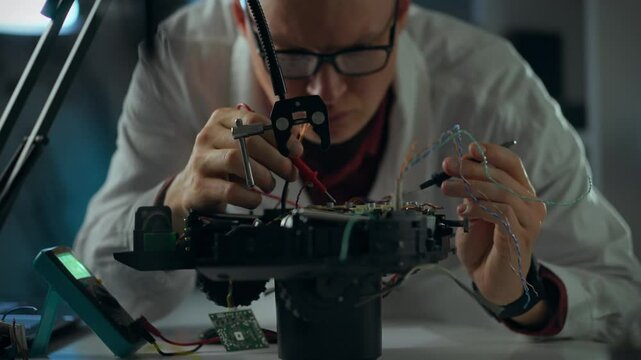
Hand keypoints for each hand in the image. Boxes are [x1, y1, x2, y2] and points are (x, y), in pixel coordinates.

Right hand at [164, 106, 302, 231]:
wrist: (194, 188)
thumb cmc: (226, 166)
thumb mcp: (243, 147)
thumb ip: (267, 142)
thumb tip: (295, 146)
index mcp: (222, 119)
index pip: (254, 120)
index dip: (280, 136)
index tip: (296, 151)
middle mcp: (208, 135)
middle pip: (249, 141)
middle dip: (277, 159)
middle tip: (290, 173)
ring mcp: (201, 159)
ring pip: (237, 160)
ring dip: (263, 176)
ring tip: (270, 185)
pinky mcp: (199, 185)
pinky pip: (230, 190)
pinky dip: (250, 197)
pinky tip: (255, 199)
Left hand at [440, 142, 547, 323]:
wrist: (489, 280)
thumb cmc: (482, 245)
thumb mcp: (474, 210)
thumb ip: (473, 190)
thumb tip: (458, 164)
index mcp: (521, 193)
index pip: (512, 163)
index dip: (491, 152)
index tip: (468, 148)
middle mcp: (531, 204)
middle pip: (502, 175)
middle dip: (471, 167)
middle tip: (447, 166)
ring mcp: (529, 221)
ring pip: (501, 192)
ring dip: (470, 186)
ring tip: (447, 188)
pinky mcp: (520, 236)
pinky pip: (501, 212)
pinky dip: (479, 206)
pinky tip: (464, 210)